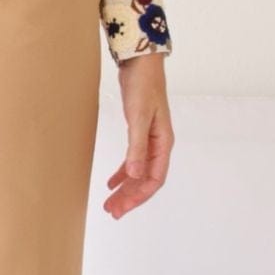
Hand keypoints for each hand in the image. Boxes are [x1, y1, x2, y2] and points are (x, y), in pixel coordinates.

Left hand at [103, 55, 173, 218]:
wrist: (140, 62)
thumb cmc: (143, 86)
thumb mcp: (138, 118)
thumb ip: (136, 147)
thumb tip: (133, 175)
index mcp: (163, 143)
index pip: (154, 179)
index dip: (138, 196)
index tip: (121, 208)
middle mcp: (159, 145)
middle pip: (146, 179)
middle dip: (130, 197)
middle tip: (112, 212)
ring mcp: (150, 139)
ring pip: (138, 172)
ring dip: (126, 188)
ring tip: (110, 202)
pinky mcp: (139, 132)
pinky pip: (133, 160)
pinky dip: (122, 172)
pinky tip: (111, 182)